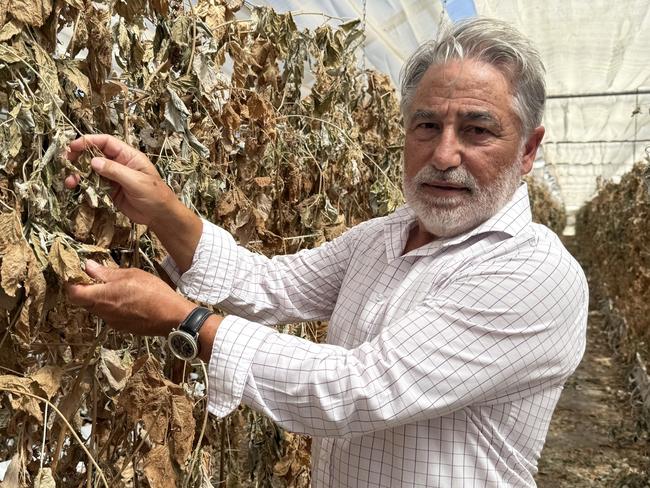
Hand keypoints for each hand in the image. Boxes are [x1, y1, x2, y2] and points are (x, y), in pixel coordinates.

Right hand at [65, 134, 202, 271]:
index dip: (89, 141)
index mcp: (128, 156)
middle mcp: (119, 164)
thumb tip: (93, 161)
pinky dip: (83, 185)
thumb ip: (115, 171)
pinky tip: (75, 188)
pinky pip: (93, 184)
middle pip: (95, 154)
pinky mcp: (110, 190)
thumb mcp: (136, 181)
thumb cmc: (154, 195)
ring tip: (69, 181)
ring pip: (91, 171)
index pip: (106, 142)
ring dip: (78, 174)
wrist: (159, 215)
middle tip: (66, 161)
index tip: (73, 146)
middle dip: (79, 157)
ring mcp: (113, 177)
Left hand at [66, 260, 195, 335]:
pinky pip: (111, 315)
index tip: (78, 273)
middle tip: (99, 277)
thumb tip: (88, 266)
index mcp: (101, 297)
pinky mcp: (122, 327)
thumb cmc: (153, 292)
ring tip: (119, 288)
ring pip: (98, 308)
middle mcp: (103, 312)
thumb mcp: (130, 275)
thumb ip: (106, 272)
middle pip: (84, 301)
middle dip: (88, 289)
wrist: (172, 316)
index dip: (72, 282)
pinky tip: (129, 299)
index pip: (73, 293)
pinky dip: (114, 306)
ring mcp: (112, 322)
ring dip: (102, 298)